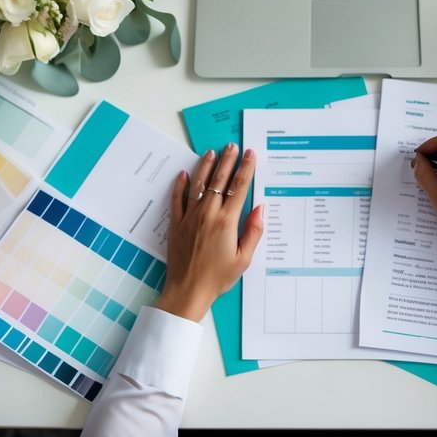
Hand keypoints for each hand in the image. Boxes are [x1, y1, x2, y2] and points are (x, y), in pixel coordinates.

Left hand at [155, 144, 263, 321]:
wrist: (188, 291)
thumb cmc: (218, 278)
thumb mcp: (243, 259)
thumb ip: (253, 232)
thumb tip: (259, 208)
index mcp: (227, 222)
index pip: (238, 187)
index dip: (245, 168)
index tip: (250, 154)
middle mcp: (208, 215)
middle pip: (219, 180)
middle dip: (227, 160)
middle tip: (232, 145)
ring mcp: (190, 218)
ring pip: (198, 185)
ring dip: (205, 166)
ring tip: (211, 152)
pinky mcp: (177, 224)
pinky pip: (177, 199)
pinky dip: (180, 185)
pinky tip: (184, 174)